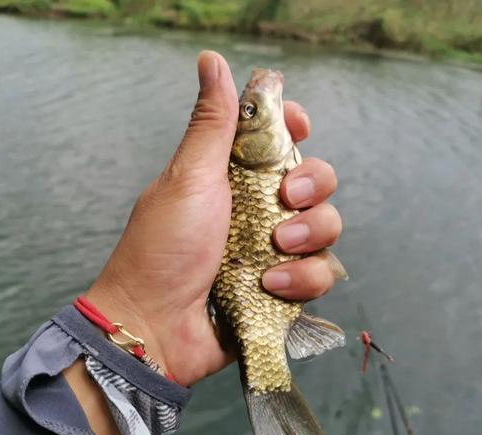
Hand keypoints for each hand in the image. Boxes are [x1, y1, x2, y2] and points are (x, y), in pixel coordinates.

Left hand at [85, 51, 342, 386]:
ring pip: (327, 227)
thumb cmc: (161, 248)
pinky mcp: (284, 289)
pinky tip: (270, 286)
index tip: (300, 128)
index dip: (297, 129)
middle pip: (317, 182)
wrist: (154, 327)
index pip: (281, 141)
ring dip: (309, 236)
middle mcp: (260, 210)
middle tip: (284, 199)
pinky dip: (302, 280)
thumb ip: (213, 123)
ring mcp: (274, 250)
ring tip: (274, 250)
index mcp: (235, 177)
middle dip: (313, 187)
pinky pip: (321, 274)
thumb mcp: (189, 177)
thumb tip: (212, 61)